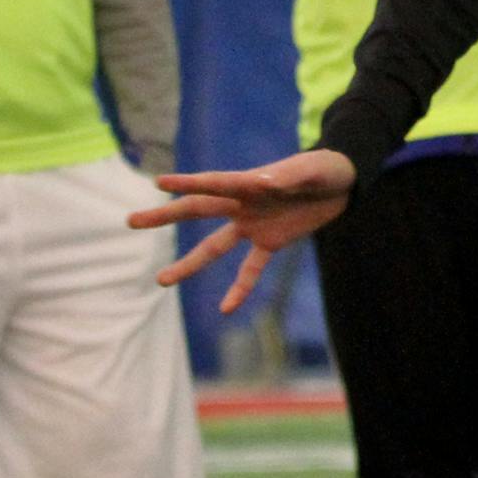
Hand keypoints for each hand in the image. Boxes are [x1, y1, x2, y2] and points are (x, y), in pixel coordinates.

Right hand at [130, 148, 356, 311]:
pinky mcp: (271, 242)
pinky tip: (225, 309)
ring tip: (161, 280)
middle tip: (131, 221)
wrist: (346, 183)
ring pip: (214, 247)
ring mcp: (254, 224)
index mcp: (250, 182)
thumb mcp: (313, 169)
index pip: (214, 183)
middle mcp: (244, 203)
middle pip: (198, 210)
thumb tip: (261, 182)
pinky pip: (251, 269)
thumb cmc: (327, 168)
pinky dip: (239, 288)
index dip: (187, 183)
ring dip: (189, 263)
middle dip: (165, 216)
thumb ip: (290, 175)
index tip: (158, 183)